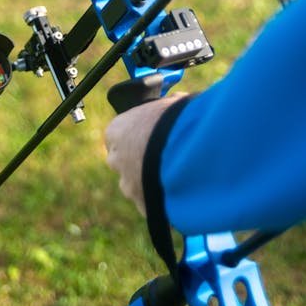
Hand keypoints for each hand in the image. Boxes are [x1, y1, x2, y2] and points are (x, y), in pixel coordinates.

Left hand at [105, 94, 186, 215]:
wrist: (189, 153)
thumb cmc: (178, 122)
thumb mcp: (172, 105)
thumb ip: (168, 106)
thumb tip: (180, 99)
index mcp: (116, 130)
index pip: (118, 134)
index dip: (136, 135)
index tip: (151, 135)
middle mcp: (115, 159)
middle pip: (124, 160)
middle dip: (141, 160)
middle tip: (164, 155)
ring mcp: (127, 185)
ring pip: (136, 184)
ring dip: (152, 180)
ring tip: (177, 173)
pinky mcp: (143, 205)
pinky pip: (151, 203)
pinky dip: (163, 199)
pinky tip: (181, 189)